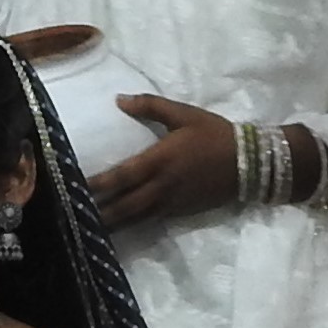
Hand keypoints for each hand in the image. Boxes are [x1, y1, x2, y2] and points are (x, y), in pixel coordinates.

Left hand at [88, 98, 261, 229]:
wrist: (251, 162)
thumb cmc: (214, 134)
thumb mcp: (184, 114)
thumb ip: (150, 105)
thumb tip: (118, 99)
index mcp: (160, 160)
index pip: (122, 176)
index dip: (98, 183)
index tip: (77, 185)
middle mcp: (162, 185)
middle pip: (125, 204)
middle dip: (100, 212)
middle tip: (76, 215)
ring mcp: (172, 202)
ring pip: (136, 217)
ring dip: (113, 223)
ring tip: (90, 227)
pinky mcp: (181, 211)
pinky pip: (151, 220)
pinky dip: (133, 224)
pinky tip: (120, 226)